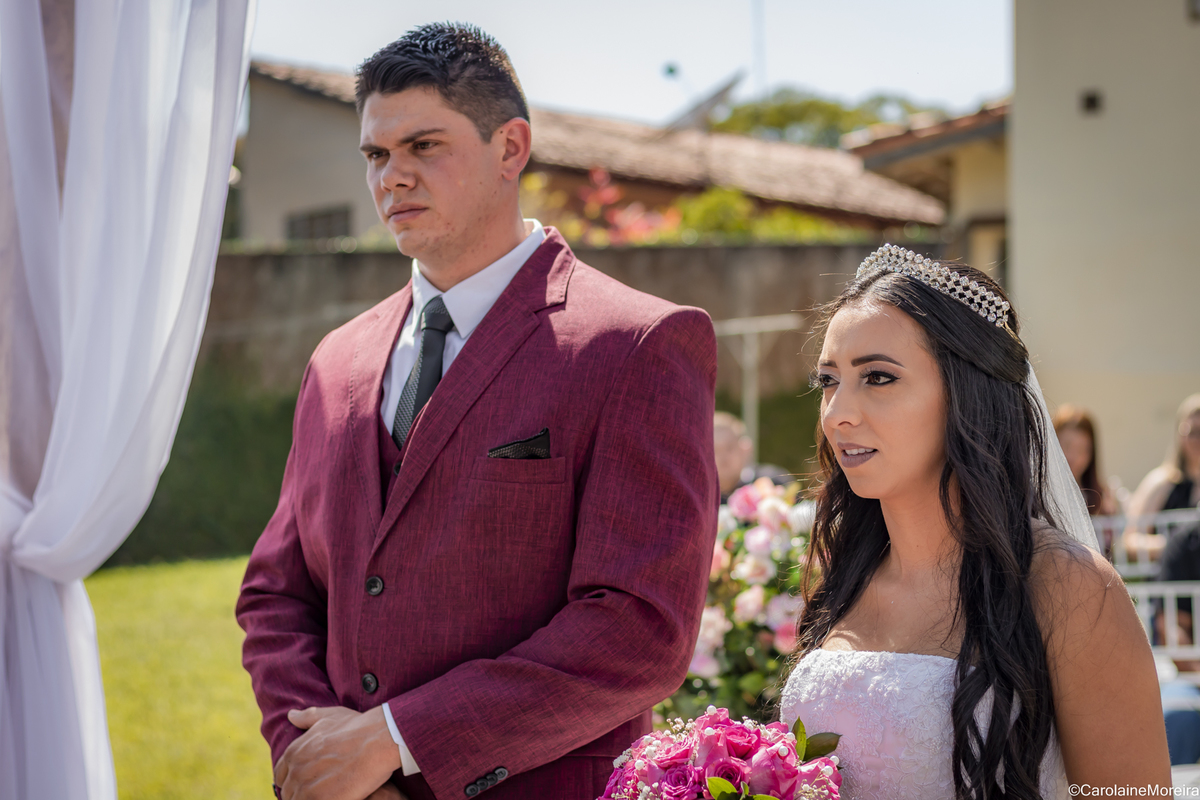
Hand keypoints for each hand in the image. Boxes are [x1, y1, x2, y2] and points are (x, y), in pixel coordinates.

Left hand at [274, 706, 401, 799]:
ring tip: (328, 794)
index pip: (281, 776)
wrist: (377, 739)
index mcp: (293, 753)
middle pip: (289, 794)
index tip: (310, 782)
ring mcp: (307, 789)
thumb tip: (291, 715)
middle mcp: (296, 771)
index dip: (293, 780)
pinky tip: (336, 797)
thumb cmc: (356, 726)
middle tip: (322, 790)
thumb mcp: (329, 716)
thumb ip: (307, 717)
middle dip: (301, 794)